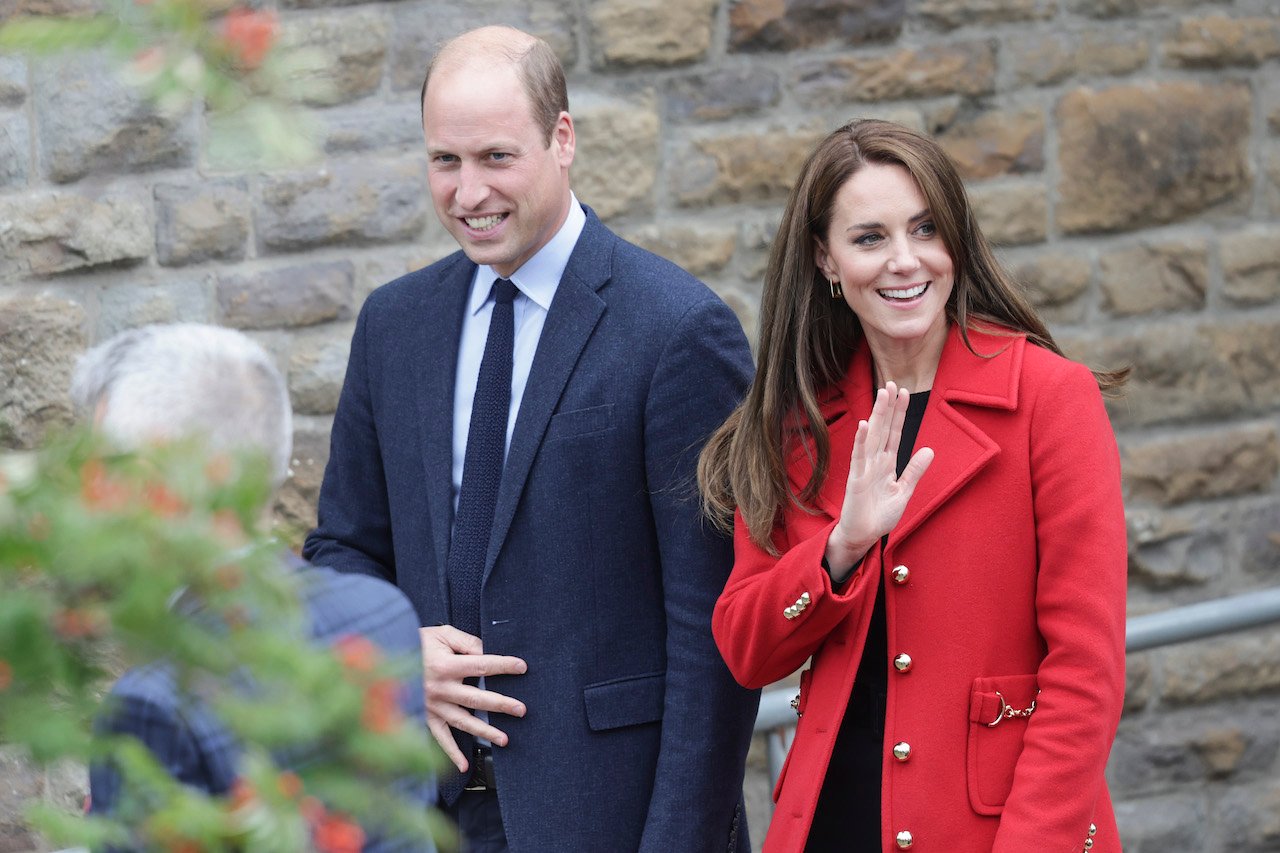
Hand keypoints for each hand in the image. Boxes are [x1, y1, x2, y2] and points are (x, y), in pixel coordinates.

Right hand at [420, 624, 527, 772]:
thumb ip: (466, 642)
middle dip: (501, 704)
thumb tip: (488, 651)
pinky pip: (439, 737)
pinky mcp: (424, 716)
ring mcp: (432, 705)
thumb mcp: (442, 634)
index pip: (481, 665)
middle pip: (476, 698)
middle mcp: (439, 689)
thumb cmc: (418, 642)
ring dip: (484, 731)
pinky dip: (450, 753)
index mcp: (445, 666)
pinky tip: (464, 766)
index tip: (521, 667)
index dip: (503, 665)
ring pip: (462, 721)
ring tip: (505, 739)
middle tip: (521, 710)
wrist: (386, 656)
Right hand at [826, 382, 933, 579]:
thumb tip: (929, 449)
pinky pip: (859, 457)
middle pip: (883, 429)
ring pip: (873, 437)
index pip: (894, 433)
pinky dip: (862, 441)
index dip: (899, 414)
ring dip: (877, 415)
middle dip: (888, 407)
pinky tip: (866, 425)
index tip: (904, 392)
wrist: (863, 536)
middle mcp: (875, 462)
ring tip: (882, 395)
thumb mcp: (904, 491)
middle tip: (891, 383)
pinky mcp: (856, 480)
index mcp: (887, 464)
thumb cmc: (880, 515)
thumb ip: (915, 471)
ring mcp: (864, 469)